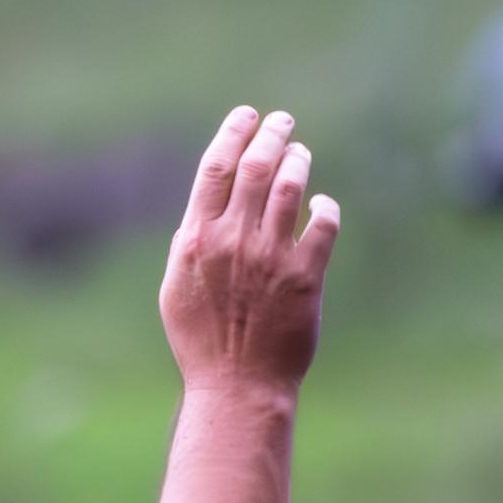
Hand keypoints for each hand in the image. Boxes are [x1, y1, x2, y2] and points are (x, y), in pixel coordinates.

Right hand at [158, 106, 340, 394]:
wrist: (237, 387)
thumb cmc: (202, 342)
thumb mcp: (178, 287)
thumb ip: (191, 243)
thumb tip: (204, 208)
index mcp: (196, 239)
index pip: (216, 165)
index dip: (234, 131)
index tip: (247, 116)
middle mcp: (233, 241)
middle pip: (257, 164)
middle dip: (272, 134)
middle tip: (282, 122)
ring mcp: (271, 257)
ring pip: (292, 185)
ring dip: (298, 162)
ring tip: (300, 155)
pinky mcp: (305, 277)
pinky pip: (324, 222)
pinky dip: (324, 206)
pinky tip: (321, 206)